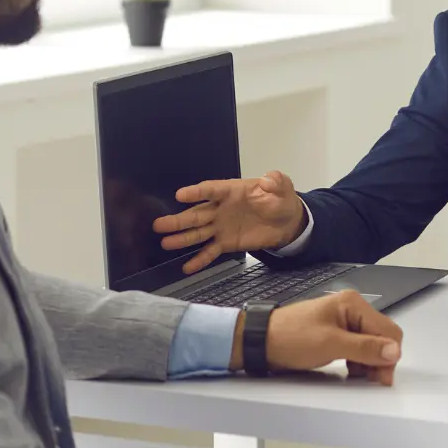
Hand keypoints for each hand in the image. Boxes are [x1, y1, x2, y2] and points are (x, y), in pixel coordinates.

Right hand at [154, 171, 305, 274]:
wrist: (287, 222)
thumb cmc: (280, 200)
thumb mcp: (282, 186)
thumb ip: (275, 181)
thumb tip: (268, 179)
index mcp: (231, 191)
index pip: (211, 190)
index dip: (196, 192)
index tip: (180, 195)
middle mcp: (221, 209)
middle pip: (197, 214)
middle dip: (179, 220)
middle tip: (160, 224)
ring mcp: (221, 227)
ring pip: (198, 233)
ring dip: (182, 238)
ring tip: (165, 243)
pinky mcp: (226, 243)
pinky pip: (210, 251)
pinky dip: (200, 260)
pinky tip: (187, 267)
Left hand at [231, 289, 403, 384]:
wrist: (261, 342)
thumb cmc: (290, 337)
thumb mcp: (330, 344)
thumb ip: (364, 348)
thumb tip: (393, 352)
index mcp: (353, 305)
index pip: (388, 330)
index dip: (389, 355)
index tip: (382, 376)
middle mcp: (351, 310)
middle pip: (382, 337)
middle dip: (380, 359)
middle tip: (372, 380)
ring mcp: (343, 322)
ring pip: (371, 345)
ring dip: (369, 362)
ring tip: (357, 375)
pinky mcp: (336, 335)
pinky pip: (358, 349)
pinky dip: (358, 362)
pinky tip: (350, 371)